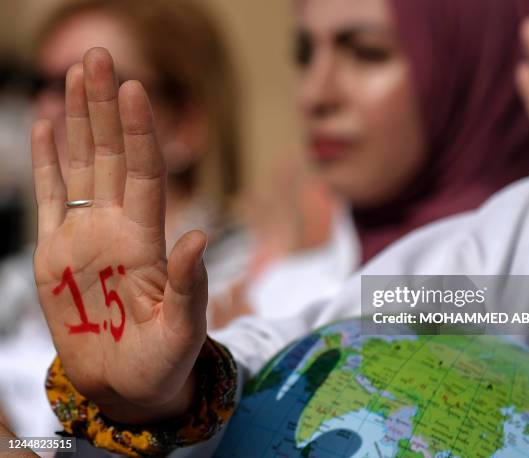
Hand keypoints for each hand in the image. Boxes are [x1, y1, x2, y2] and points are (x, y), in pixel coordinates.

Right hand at [31, 48, 207, 423]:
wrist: (128, 386)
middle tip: (97, 56)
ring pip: (80, 167)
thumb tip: (196, 237)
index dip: (140, 132)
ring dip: (76, 121)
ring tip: (72, 75)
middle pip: (110, 156)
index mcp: (147, 241)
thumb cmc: (163, 362)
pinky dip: (47, 162)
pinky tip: (46, 125)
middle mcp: (116, 228)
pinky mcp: (54, 255)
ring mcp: (84, 237)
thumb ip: (187, 285)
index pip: (143, 173)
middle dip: (103, 108)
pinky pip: (50, 199)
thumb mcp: (182, 329)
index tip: (134, 88)